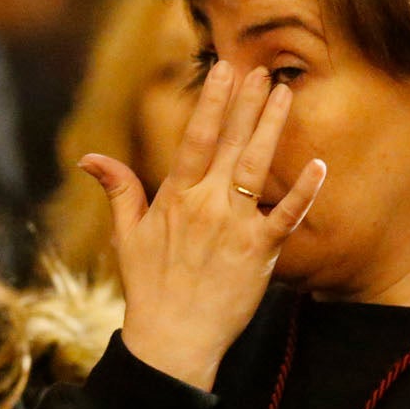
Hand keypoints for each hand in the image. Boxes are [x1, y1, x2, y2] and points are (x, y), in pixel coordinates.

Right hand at [81, 59, 325, 389]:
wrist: (173, 340)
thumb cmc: (150, 288)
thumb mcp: (128, 235)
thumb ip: (119, 190)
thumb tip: (90, 159)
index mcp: (176, 197)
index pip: (195, 137)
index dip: (212, 101)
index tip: (225, 69)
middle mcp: (207, 204)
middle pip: (230, 142)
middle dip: (247, 103)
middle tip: (263, 69)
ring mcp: (236, 226)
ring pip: (256, 166)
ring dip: (271, 127)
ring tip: (285, 93)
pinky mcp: (260, 252)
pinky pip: (286, 216)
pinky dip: (303, 191)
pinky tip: (319, 164)